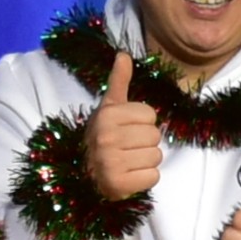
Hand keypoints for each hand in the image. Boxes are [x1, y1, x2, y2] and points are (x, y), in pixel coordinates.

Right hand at [78, 47, 163, 207]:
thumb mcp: (108, 109)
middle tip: (127, 148)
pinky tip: (130, 176)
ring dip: (146, 161)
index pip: (151, 115)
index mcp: (107, 115)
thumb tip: (123, 54)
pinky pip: (153, 177)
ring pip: (156, 157)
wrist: (84, 176)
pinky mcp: (118, 185)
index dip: (143, 123)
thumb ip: (118, 82)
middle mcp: (106, 137)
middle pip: (155, 136)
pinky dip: (145, 179)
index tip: (126, 130)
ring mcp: (111, 163)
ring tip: (128, 162)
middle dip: (145, 143)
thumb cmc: (102, 138)